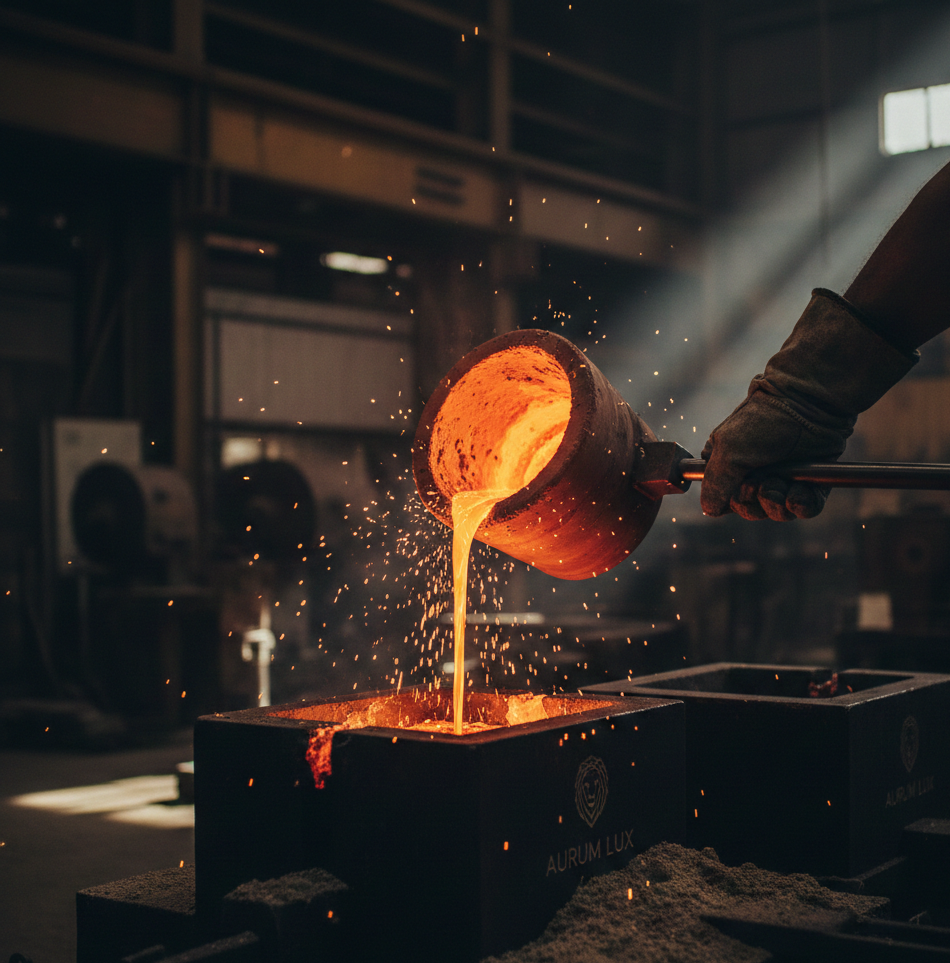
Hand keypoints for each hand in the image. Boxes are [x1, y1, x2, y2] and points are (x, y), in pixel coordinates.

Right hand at [700, 289, 917, 520]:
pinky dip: (803, 506)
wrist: (809, 403)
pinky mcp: (810, 480)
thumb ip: (714, 484)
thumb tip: (709, 509)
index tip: (740, 488)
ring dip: (779, 505)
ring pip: (778, 512)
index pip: (725, 500)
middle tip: (764, 483)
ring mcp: (783, 478)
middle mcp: (755, 474)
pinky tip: (801, 493)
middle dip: (757, 503)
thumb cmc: (762, 421)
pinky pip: (806, 508)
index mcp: (729, 465)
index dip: (733, 502)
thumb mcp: (729, 451)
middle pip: (751, 510)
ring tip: (784, 484)